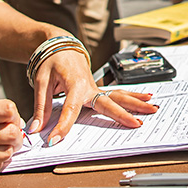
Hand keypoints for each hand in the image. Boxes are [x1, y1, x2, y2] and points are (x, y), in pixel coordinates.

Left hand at [28, 48, 157, 144]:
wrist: (60, 46)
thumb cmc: (51, 61)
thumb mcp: (41, 81)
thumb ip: (40, 106)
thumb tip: (35, 129)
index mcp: (74, 83)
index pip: (69, 108)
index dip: (63, 126)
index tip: (55, 140)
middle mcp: (89, 86)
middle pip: (108, 101)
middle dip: (123, 114)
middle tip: (136, 124)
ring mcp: (96, 88)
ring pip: (119, 96)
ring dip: (136, 103)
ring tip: (152, 109)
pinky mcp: (97, 90)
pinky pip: (117, 94)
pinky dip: (133, 97)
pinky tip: (146, 100)